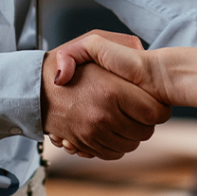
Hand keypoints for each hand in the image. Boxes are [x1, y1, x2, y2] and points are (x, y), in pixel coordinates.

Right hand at [40, 32, 170, 159]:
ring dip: (133, 134)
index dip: (161, 108)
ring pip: (131, 144)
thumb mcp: (93, 42)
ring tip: (126, 118)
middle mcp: (104, 115)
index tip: (156, 102)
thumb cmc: (68, 66)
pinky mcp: (84, 145)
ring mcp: (93, 133)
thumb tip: (142, 52)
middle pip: (146, 131)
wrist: (35, 91)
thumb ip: (122, 43)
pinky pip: (114, 153)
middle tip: (140, 110)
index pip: (155, 112)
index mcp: (111, 90)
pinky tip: (114, 129)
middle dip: (147, 122)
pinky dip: (117, 145)